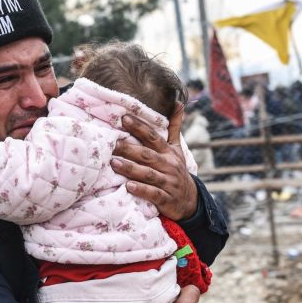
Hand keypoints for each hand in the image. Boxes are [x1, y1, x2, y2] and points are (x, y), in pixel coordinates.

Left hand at [111, 104, 198, 220]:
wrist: (189, 200)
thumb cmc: (176, 170)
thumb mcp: (177, 148)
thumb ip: (174, 127)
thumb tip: (178, 103)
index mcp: (168, 152)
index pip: (153, 137)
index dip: (139, 127)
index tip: (124, 118)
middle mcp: (168, 165)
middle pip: (147, 155)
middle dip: (129, 149)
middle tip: (112, 143)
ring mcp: (168, 182)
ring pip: (148, 174)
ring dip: (131, 168)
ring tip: (113, 163)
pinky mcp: (166, 199)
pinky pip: (153, 194)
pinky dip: (141, 190)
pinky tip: (128, 186)